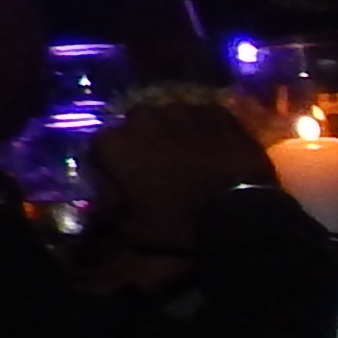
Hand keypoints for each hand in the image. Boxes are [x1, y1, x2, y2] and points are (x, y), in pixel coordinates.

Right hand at [83, 106, 282, 258]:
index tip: (123, 179)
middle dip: (143, 141)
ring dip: (175, 132)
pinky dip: (206, 129)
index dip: (112, 164)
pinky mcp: (218, 112)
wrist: (236, 215)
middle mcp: (143, 118)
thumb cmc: (175, 225)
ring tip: (189, 155)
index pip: (102, 147)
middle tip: (159, 165)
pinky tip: (215, 147)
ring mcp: (182, 111)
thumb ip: (110, 203)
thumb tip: (107, 194)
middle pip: (137, 125)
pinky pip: (204, 117)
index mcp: (114, 143)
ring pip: (171, 117)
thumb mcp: (129, 226)